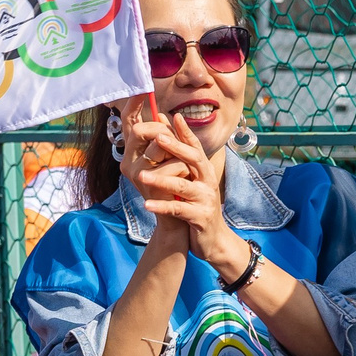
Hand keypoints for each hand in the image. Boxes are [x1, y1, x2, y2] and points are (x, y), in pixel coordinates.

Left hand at [122, 98, 248, 276]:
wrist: (213, 239)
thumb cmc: (197, 206)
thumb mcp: (191, 182)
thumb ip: (182, 162)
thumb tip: (169, 134)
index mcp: (204, 170)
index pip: (194, 146)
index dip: (184, 131)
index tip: (173, 116)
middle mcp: (207, 181)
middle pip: (193, 159)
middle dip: (175, 147)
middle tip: (157, 137)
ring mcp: (205, 199)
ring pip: (183, 186)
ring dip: (162, 180)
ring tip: (142, 177)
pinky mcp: (200, 217)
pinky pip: (178, 210)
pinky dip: (162, 208)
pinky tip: (147, 205)